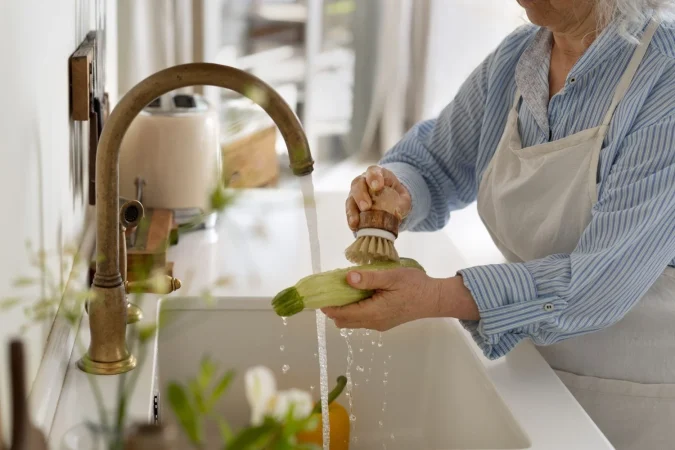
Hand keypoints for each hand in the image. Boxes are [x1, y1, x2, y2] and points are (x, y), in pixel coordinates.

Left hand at [321, 269, 479, 330]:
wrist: (435, 298)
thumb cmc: (415, 286)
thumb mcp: (391, 277)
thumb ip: (369, 279)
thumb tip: (347, 279)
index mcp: (373, 313)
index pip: (341, 314)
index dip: (328, 306)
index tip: (320, 292)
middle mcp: (373, 323)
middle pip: (343, 321)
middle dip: (333, 308)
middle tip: (330, 288)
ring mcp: (379, 324)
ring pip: (352, 321)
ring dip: (344, 308)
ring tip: (344, 289)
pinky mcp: (384, 321)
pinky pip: (362, 319)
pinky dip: (355, 309)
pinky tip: (359, 293)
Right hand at [346, 166, 411, 230]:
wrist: (392, 205)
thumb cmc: (398, 198)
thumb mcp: (404, 199)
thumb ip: (402, 203)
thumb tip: (397, 212)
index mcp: (378, 174)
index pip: (373, 171)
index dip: (373, 177)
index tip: (377, 186)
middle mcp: (364, 181)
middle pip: (358, 184)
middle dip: (361, 195)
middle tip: (366, 207)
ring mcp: (356, 194)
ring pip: (351, 198)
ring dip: (352, 210)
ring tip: (356, 221)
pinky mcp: (352, 206)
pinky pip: (349, 212)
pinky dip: (351, 219)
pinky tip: (354, 227)